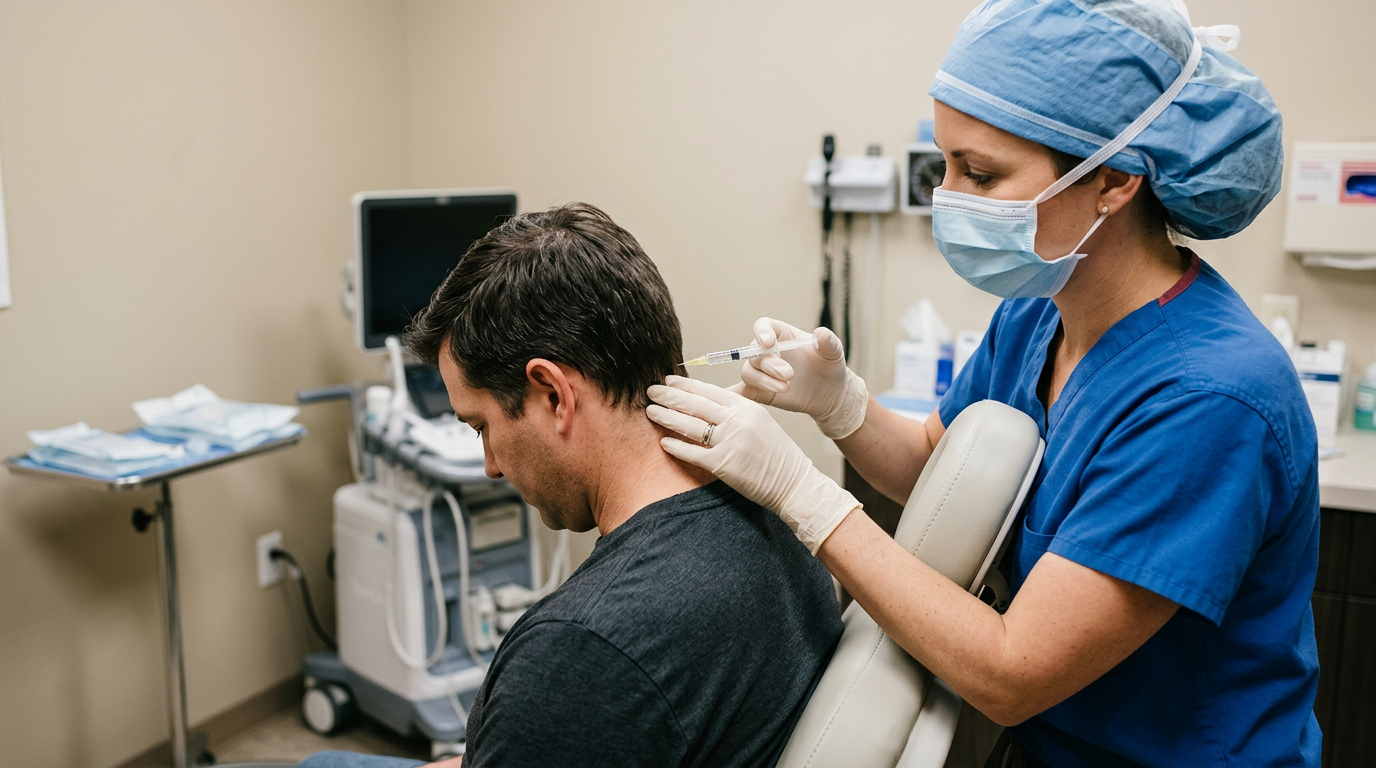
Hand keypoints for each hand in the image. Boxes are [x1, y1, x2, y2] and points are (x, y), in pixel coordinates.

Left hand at [647, 376, 860, 553]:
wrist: (793, 483)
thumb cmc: (778, 454)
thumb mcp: (760, 422)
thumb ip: (735, 412)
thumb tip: (706, 405)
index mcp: (747, 407)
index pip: (709, 391)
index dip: (686, 384)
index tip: (668, 379)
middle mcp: (737, 421)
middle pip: (695, 404)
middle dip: (669, 396)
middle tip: (651, 390)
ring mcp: (730, 443)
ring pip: (690, 426)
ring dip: (667, 417)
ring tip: (650, 411)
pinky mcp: (723, 465)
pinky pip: (693, 453)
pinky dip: (676, 447)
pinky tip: (663, 442)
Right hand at [734, 318, 867, 439]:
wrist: (829, 393)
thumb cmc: (829, 366)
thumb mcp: (833, 353)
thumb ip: (828, 342)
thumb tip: (821, 333)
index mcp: (780, 334)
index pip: (763, 326)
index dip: (761, 332)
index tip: (769, 342)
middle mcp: (766, 351)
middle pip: (754, 353)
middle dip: (770, 364)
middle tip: (789, 374)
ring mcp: (761, 372)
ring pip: (749, 373)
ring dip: (764, 381)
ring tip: (786, 388)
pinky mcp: (758, 391)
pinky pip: (742, 392)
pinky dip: (736, 396)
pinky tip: (738, 404)